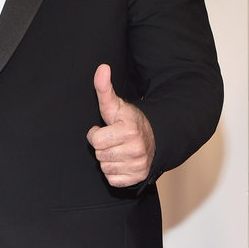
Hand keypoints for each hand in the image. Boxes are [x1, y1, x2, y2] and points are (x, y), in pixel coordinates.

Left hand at [87, 63, 154, 186]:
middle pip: (99, 155)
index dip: (96, 134)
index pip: (95, 140)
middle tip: (114, 140)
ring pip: (105, 168)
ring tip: (119, 150)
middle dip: (103, 147)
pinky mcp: (138, 177)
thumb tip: (102, 68)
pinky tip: (123, 161)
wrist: (153, 138)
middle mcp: (136, 148)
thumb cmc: (128, 122)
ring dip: (108, 160)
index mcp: (129, 130)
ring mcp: (138, 164)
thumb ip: (104, 88)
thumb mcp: (115, 105)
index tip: (106, 129)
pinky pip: (112, 180)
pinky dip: (115, 173)